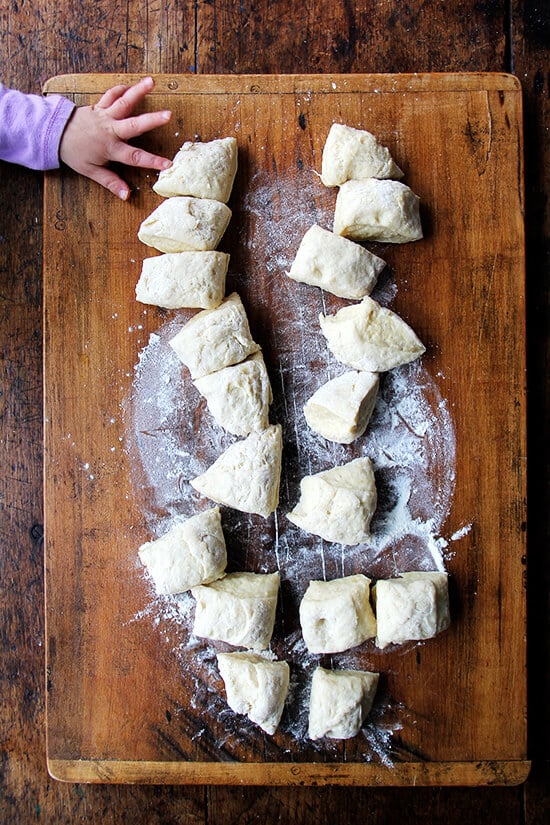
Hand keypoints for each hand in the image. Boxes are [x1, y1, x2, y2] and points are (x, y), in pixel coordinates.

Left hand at [59, 76, 171, 199]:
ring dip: (138, 92)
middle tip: (167, 115)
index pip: (134, 157)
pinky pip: (111, 96)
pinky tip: (132, 85)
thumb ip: (111, 182)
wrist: (54, 133)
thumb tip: (126, 195)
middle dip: (151, 120)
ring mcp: (105, 116)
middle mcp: (110, 130)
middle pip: (134, 125)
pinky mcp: (99, 107)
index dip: (152, 161)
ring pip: (124, 103)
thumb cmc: (74, 153)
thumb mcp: (92, 171)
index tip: (167, 164)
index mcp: (110, 148)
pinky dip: (121, 89)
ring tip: (151, 82)